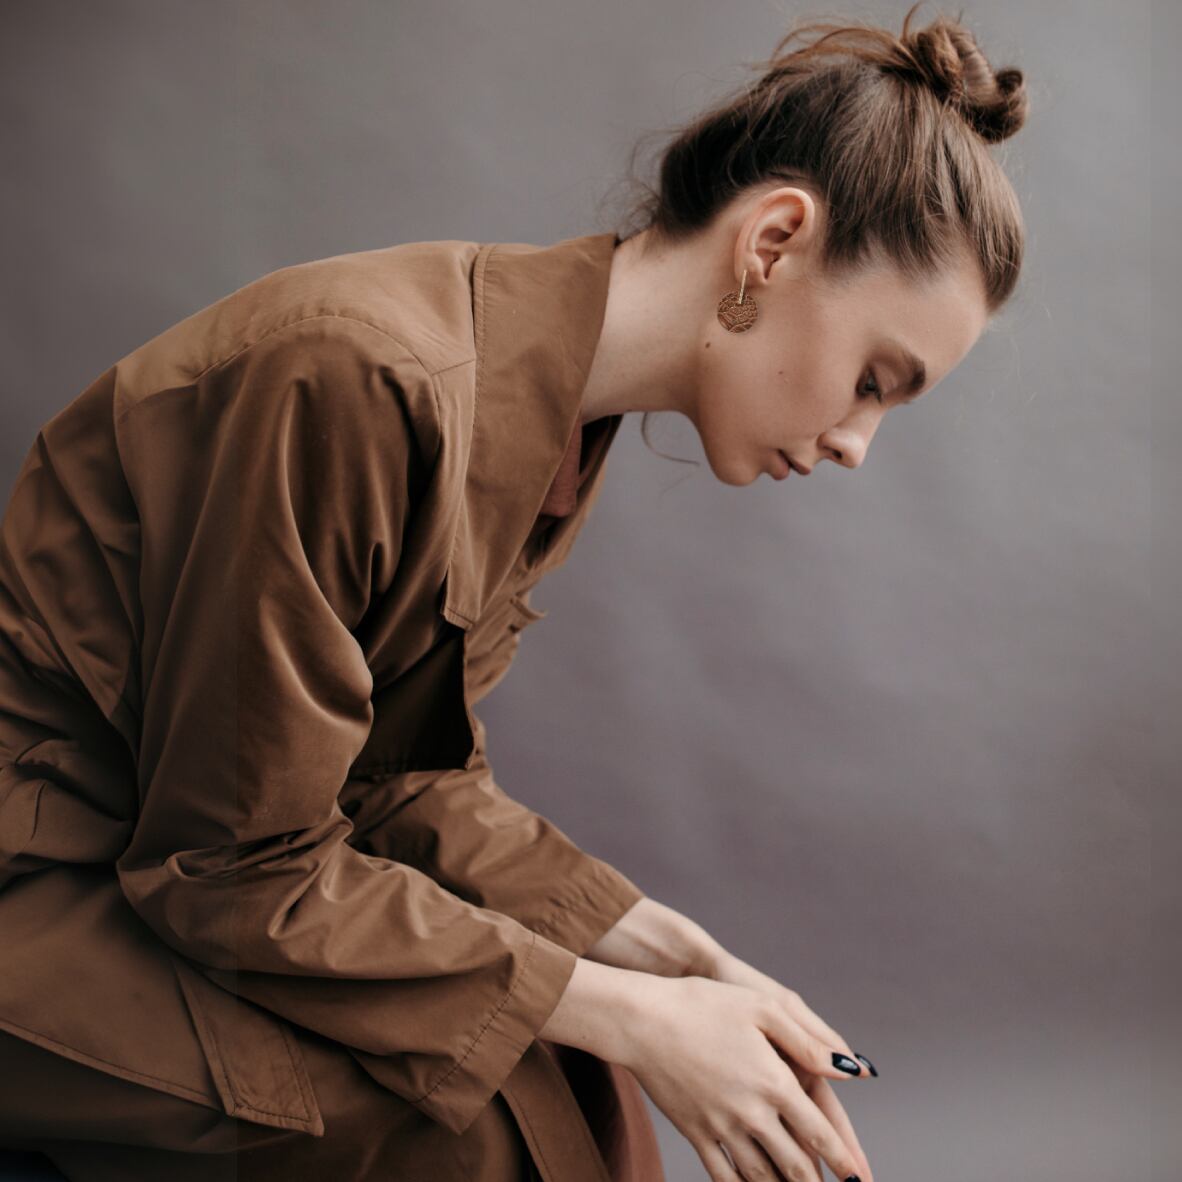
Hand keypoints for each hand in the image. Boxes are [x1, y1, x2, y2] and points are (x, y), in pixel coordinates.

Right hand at [614, 971, 874, 1181]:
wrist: (642, 1020)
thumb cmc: (703, 1004)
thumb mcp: (762, 1007)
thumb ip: (808, 1041)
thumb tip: (850, 1070)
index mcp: (773, 1081)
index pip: (819, 1132)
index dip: (844, 1160)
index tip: (860, 1178)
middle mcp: (751, 1112)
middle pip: (795, 1164)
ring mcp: (721, 1127)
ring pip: (762, 1176)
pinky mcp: (695, 1132)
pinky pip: (724, 1174)